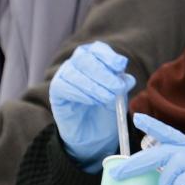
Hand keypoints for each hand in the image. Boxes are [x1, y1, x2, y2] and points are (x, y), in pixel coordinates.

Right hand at [49, 42, 134, 165]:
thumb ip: (121, 86)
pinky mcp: (56, 92)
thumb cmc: (107, 110)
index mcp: (94, 59)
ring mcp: (64, 76)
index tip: (121, 65)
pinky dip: (80, 93)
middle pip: (84, 58)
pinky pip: (63, 86)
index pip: (97, 49)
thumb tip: (127, 79)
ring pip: (74, 72)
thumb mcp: (119, 97)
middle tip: (117, 88)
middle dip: (103, 73)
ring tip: (108, 99)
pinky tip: (92, 101)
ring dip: (94, 86)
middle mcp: (76, 64)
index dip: (108, 56)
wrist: (95, 135)